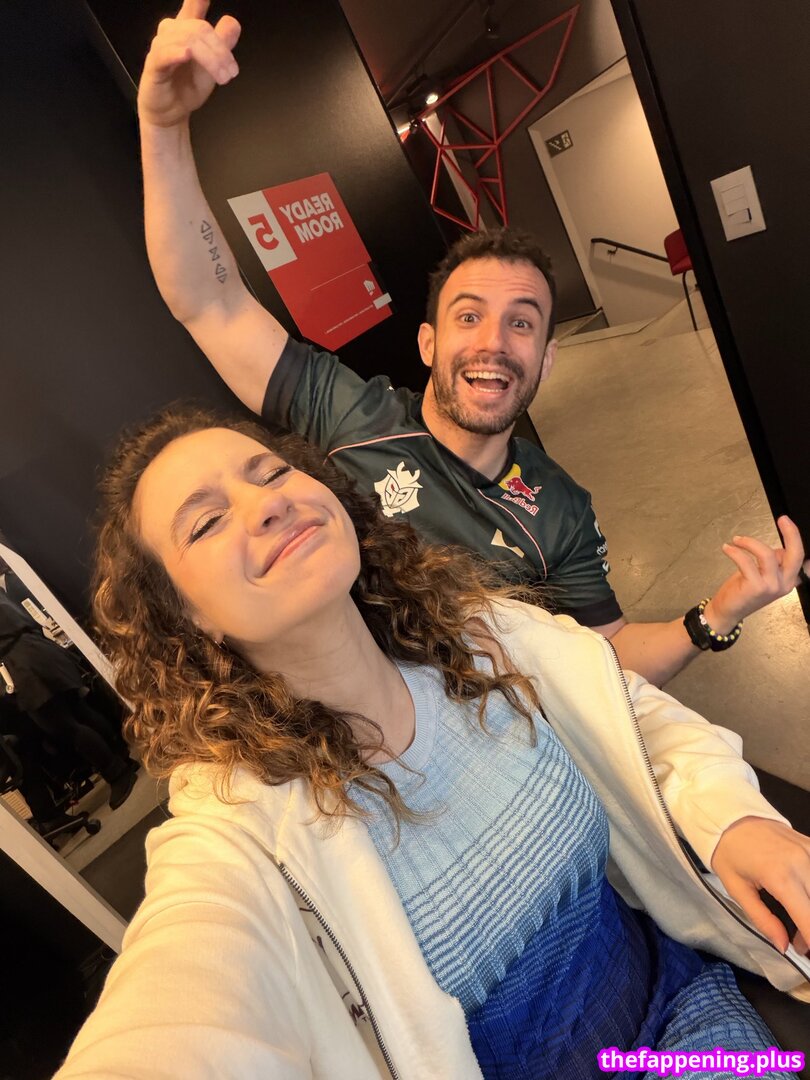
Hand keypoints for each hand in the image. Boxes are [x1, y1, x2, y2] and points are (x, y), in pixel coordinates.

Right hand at [138, 0, 240, 128]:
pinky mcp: (154, 65)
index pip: (193, 5)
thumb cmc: (187, 87)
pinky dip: (176, 53)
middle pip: (200, 28)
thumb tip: (232, 22)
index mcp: (186, 29)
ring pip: (188, 41)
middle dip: (220, 50)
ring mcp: (162, 47)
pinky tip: (186, 55)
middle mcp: (172, 32)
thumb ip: (222, 43)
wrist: (171, 113)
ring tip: (222, 77)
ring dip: (210, 59)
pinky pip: (164, 54)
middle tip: (231, 71)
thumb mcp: (213, 66)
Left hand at [704, 515, 805, 630]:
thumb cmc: (744, 591)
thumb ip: (773, 563)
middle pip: (795, 554)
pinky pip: (746, 561)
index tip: (786, 522)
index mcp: (789, 580)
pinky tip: (727, 548)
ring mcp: (771, 586)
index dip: (795, 537)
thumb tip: (777, 549)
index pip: (799, 556)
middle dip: (791, 534)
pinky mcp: (756, 587)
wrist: (728, 611)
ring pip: (767, 554)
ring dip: (749, 542)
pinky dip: (735, 551)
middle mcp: (784, 584)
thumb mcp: (763, 575)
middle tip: (782, 519)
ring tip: (736, 540)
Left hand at [712, 817, 809, 952]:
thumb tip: (783, 946)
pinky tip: (803, 900)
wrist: (729, 815)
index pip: (809, 919)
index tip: (804, 952)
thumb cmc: (728, 852)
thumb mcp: (737, 889)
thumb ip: (763, 920)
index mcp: (780, 876)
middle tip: (799, 941)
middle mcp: (802, 863)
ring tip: (799, 921)